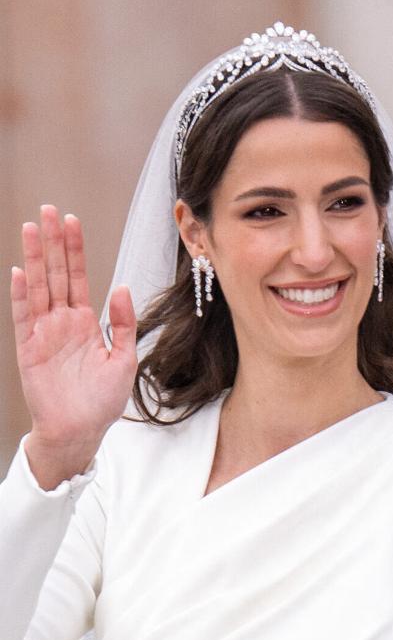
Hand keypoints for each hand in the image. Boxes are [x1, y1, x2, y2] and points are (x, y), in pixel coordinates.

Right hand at [10, 206, 136, 487]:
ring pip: (39, 286)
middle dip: (54, 242)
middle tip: (49, 210)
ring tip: (33, 228)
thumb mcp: (124, 358)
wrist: (81, 430)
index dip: (75, 249)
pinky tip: (22, 271)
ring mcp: (43, 332)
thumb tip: (123, 287)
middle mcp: (62, 321)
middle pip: (57, 274)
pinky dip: (23, 294)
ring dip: (36, 258)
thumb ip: (123, 323)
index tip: (71, 221)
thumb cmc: (102, 399)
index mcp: (85, 322)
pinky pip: (24, 316)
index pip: (79, 277)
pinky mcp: (29, 348)